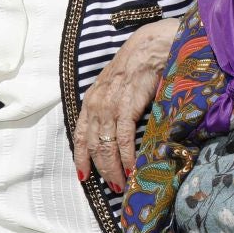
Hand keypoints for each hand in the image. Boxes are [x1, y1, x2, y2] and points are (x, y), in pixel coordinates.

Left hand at [73, 18, 178, 195]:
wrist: (153, 45)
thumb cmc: (139, 63)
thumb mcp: (118, 85)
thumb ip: (114, 105)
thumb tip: (119, 131)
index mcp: (92, 99)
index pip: (80, 134)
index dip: (81, 157)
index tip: (84, 176)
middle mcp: (96, 103)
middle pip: (93, 145)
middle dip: (101, 169)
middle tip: (113, 187)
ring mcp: (110, 105)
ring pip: (106, 145)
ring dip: (113, 168)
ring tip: (122, 184)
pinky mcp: (127, 105)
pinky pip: (123, 138)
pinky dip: (127, 156)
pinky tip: (132, 168)